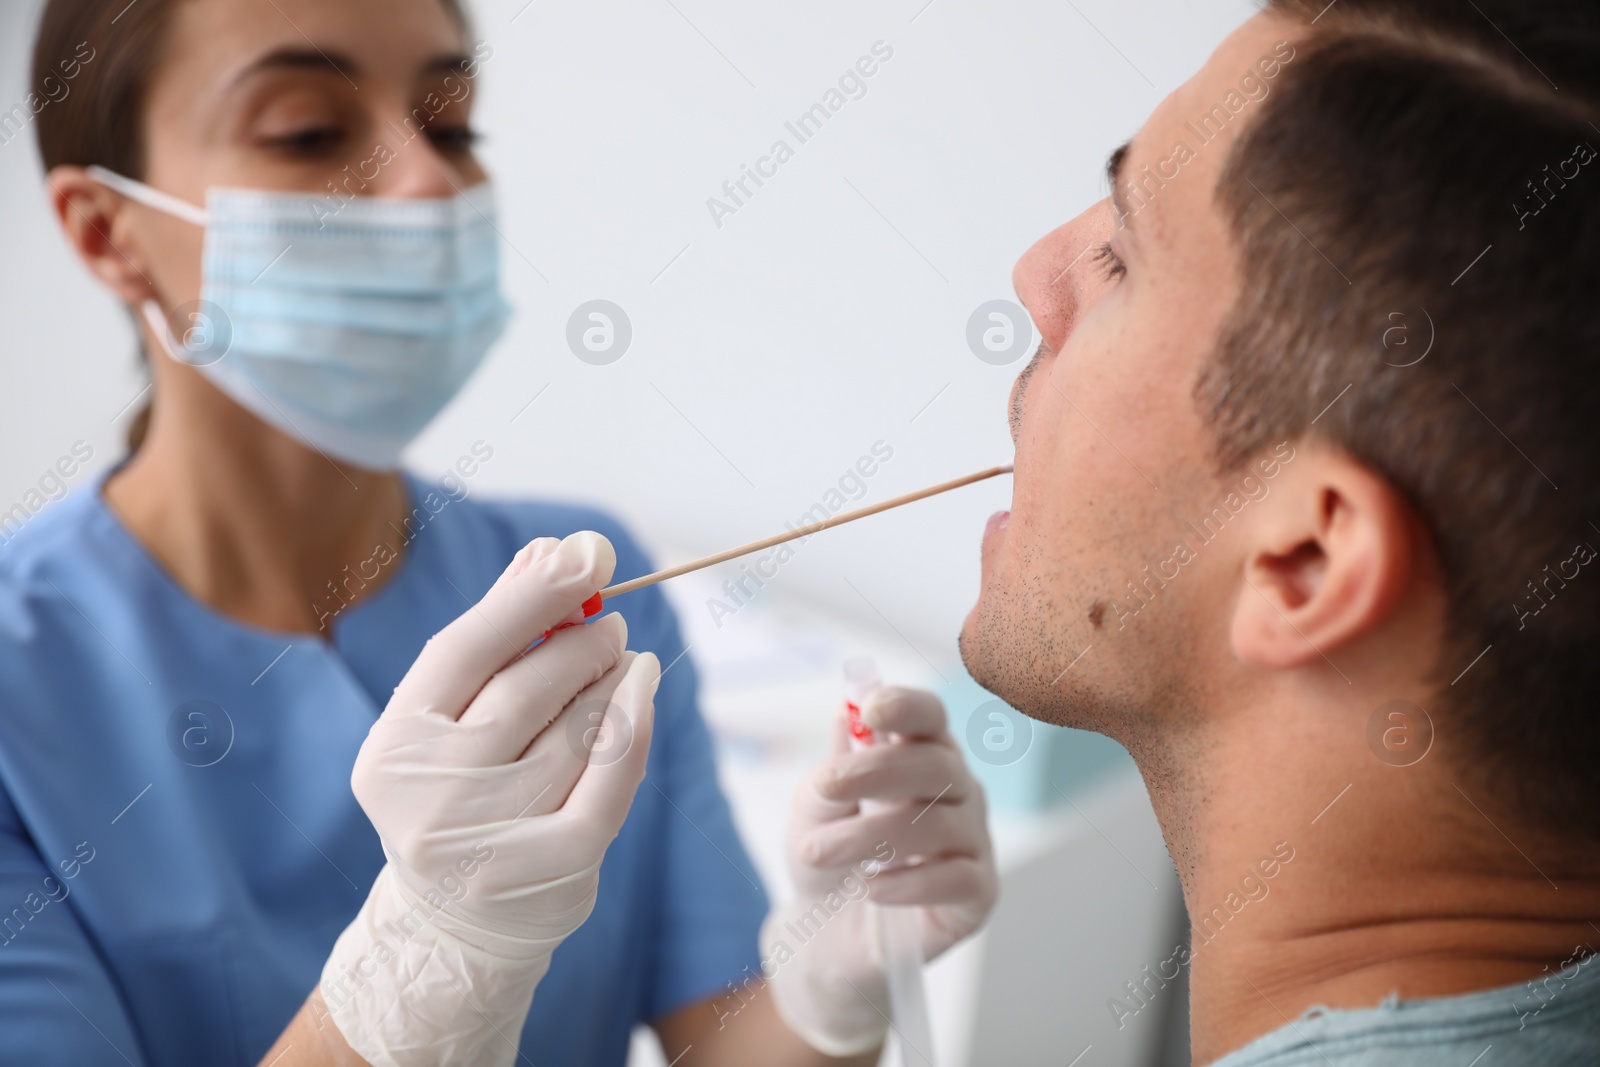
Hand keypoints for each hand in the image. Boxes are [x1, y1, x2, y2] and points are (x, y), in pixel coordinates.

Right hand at [320, 532, 659, 1066]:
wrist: (456, 923)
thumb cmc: (459, 790)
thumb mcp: (452, 719)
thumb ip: (495, 636)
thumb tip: (549, 551)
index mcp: (394, 745)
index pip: (465, 648)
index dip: (529, 596)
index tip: (583, 555)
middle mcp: (430, 794)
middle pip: (526, 687)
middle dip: (580, 641)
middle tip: (610, 621)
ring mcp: (490, 838)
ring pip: (576, 730)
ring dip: (611, 680)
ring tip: (621, 660)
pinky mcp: (551, 870)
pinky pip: (611, 779)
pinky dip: (634, 725)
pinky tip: (643, 691)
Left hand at [763, 687, 997, 1055]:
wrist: (826, 932)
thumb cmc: (829, 855)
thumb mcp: (813, 810)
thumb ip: (832, 771)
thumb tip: (845, 717)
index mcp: (921, 754)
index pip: (930, 717)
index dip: (907, 707)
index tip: (870, 710)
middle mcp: (957, 791)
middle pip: (938, 765)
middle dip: (878, 770)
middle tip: (827, 787)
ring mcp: (973, 840)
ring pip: (938, 825)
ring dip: (870, 836)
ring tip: (819, 852)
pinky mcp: (979, 893)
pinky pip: (958, 878)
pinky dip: (909, 883)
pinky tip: (871, 888)